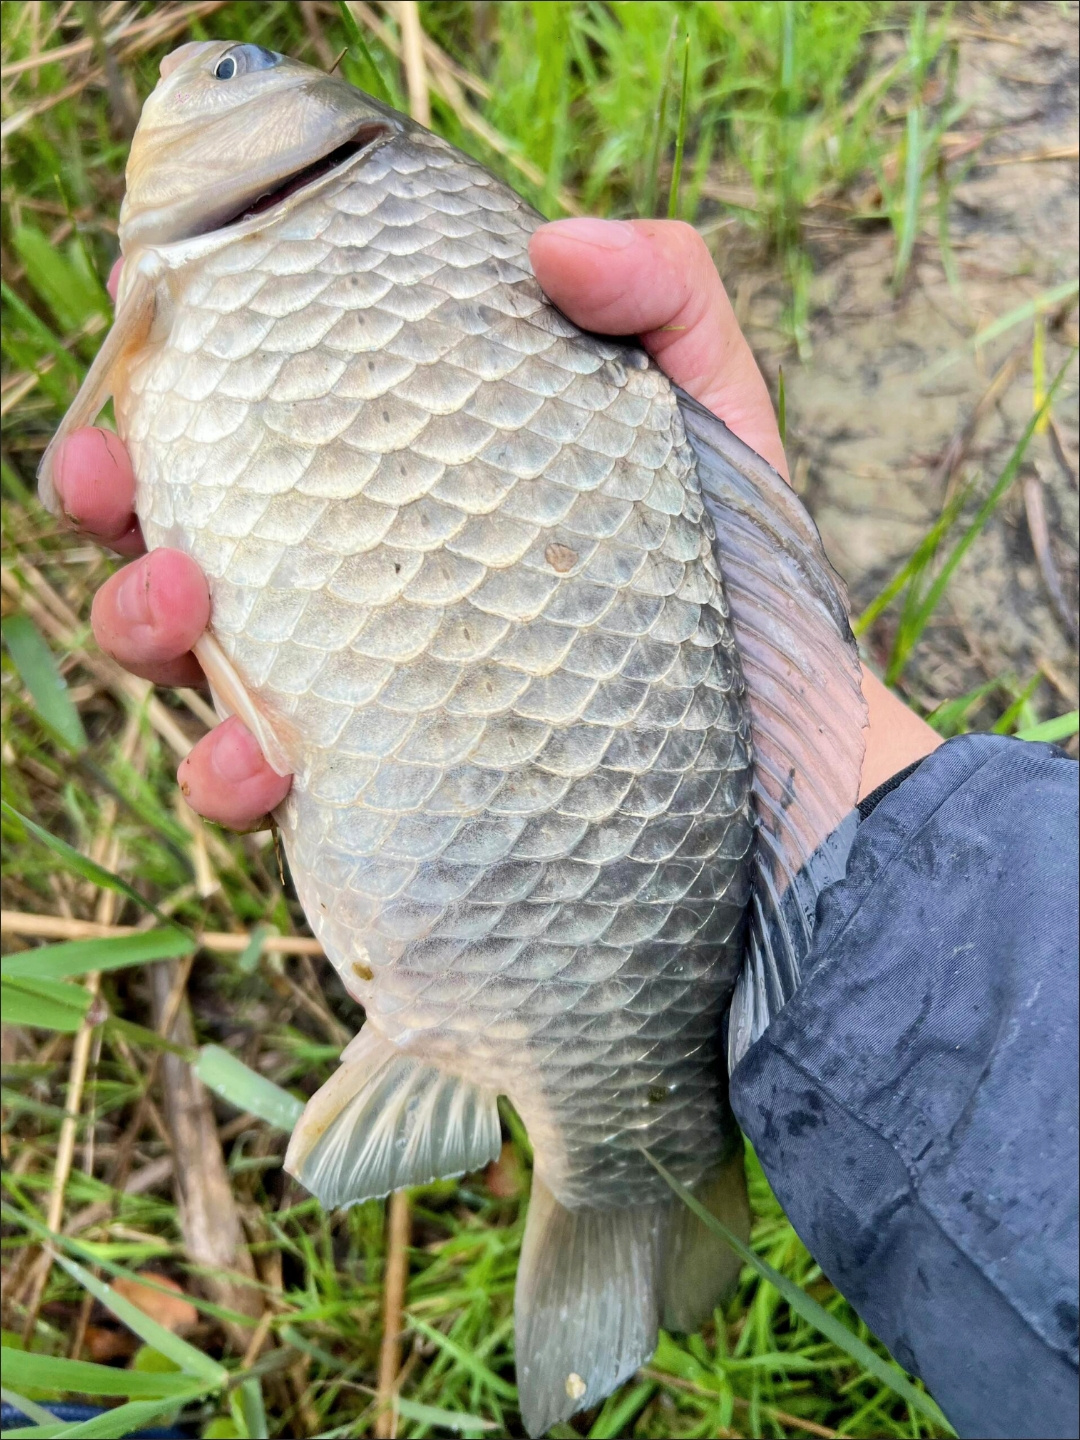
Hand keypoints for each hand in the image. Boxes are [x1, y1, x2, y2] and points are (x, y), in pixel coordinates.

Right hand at [50, 220, 937, 827]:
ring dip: (142, 633)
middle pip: (182, 545)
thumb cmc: (735, 566)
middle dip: (118, 517)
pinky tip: (262, 764)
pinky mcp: (379, 804)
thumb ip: (660, 288)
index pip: (249, 439)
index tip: (145, 370)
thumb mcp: (709, 405)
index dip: (169, 405)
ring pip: (192, 672)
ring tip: (180, 609)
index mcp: (401, 492)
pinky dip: (231, 780)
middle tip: (121, 493)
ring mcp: (359, 703)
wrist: (782, 743)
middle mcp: (358, 594)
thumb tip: (550, 244)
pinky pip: (264, 796)